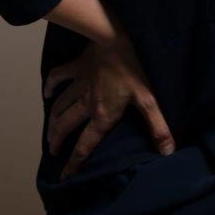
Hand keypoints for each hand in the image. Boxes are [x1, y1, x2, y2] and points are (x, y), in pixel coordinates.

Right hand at [43, 35, 175, 179]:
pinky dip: (50, 85)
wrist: (115, 38)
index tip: (64, 176)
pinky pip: (58, 77)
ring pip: (59, 107)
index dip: (74, 162)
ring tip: (50, 132)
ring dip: (52, 121)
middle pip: (66, 127)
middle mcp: (86, 103)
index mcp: (102, 114)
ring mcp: (79, 84)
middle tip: (53, 151)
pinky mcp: (76, 67)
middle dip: (57, 141)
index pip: (85, 144)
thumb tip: (168, 152)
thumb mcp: (149, 99)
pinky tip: (47, 92)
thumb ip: (158, 127)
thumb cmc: (134, 69)